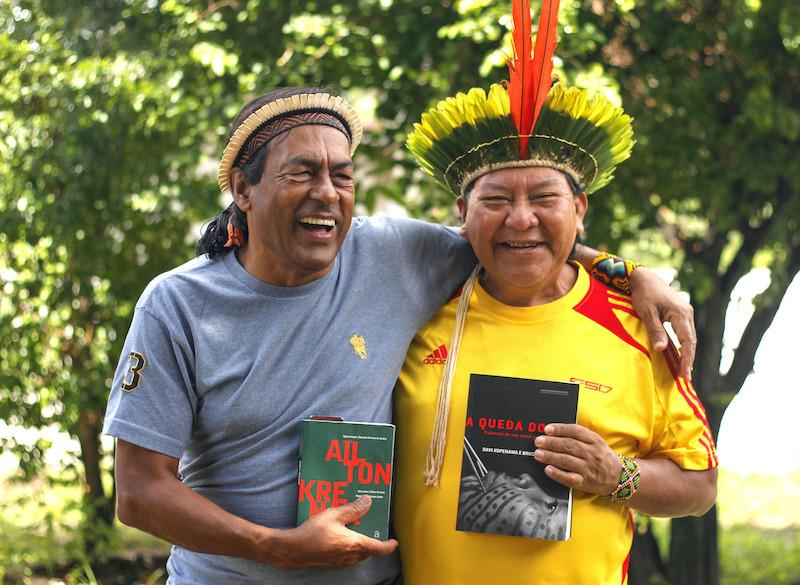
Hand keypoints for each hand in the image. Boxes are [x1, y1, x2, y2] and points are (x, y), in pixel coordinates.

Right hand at [265, 496, 397, 569]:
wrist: (293, 550)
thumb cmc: (313, 532)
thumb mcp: (334, 514)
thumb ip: (353, 509)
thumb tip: (368, 501)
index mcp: (355, 544)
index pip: (379, 548)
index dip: (389, 545)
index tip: (394, 541)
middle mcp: (351, 556)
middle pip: (369, 551)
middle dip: (374, 542)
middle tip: (374, 528)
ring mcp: (341, 562)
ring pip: (358, 554)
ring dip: (361, 545)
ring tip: (358, 529)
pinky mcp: (332, 564)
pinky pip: (347, 556)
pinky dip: (350, 548)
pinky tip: (342, 537)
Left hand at [533, 424, 620, 496]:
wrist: (620, 477)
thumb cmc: (604, 458)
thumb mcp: (596, 442)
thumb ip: (579, 436)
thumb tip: (556, 431)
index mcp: (594, 441)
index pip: (575, 431)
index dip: (560, 429)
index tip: (547, 429)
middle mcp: (592, 453)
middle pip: (569, 445)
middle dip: (551, 442)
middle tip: (538, 441)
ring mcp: (588, 468)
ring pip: (567, 460)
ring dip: (550, 456)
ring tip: (538, 453)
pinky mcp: (585, 482)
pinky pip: (569, 478)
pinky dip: (558, 474)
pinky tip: (548, 469)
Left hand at [629, 267, 695, 378]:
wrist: (643, 277)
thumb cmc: (643, 294)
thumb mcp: (647, 313)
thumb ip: (655, 331)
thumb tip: (662, 350)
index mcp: (681, 314)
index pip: (688, 342)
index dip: (687, 359)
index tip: (685, 375)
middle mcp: (687, 313)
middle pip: (691, 341)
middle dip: (689, 360)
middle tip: (685, 378)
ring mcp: (685, 313)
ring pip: (689, 337)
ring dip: (688, 353)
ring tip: (684, 371)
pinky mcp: (680, 313)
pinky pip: (685, 332)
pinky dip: (684, 345)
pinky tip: (681, 355)